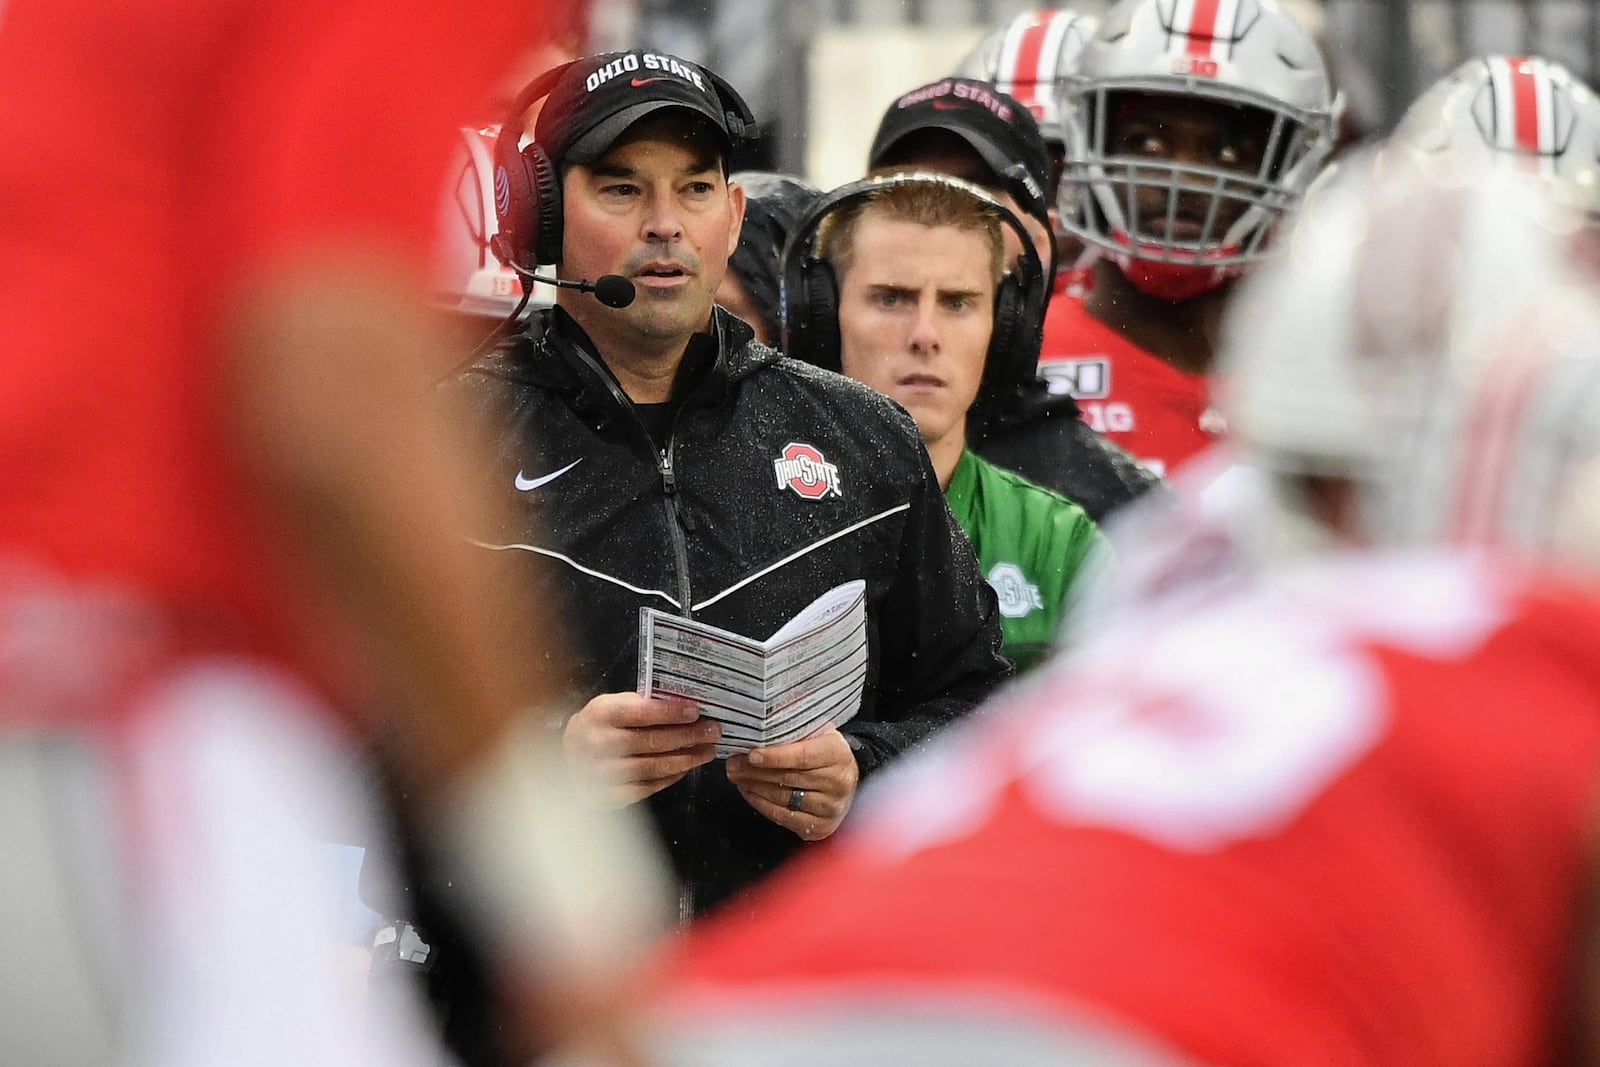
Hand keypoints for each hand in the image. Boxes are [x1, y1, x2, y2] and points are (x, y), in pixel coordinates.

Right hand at [562, 693, 718, 807]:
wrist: (566, 759)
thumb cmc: (599, 727)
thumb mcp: (612, 706)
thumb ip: (642, 705)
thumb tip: (686, 706)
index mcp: (601, 714)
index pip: (641, 712)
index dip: (671, 712)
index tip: (697, 711)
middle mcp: (599, 744)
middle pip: (652, 741)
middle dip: (689, 736)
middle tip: (714, 732)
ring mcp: (602, 774)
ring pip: (654, 767)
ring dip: (687, 759)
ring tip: (708, 751)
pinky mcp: (608, 796)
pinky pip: (648, 787)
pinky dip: (671, 777)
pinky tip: (686, 768)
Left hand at [725, 729, 858, 841]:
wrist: (848, 778)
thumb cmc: (824, 753)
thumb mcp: (817, 735)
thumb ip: (793, 734)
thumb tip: (755, 732)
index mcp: (838, 754)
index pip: (803, 756)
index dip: (775, 757)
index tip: (751, 755)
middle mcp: (838, 783)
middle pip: (789, 778)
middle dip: (755, 772)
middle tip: (733, 764)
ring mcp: (831, 808)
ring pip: (783, 799)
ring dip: (754, 787)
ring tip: (737, 776)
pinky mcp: (821, 827)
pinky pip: (784, 817)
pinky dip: (761, 804)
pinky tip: (749, 792)